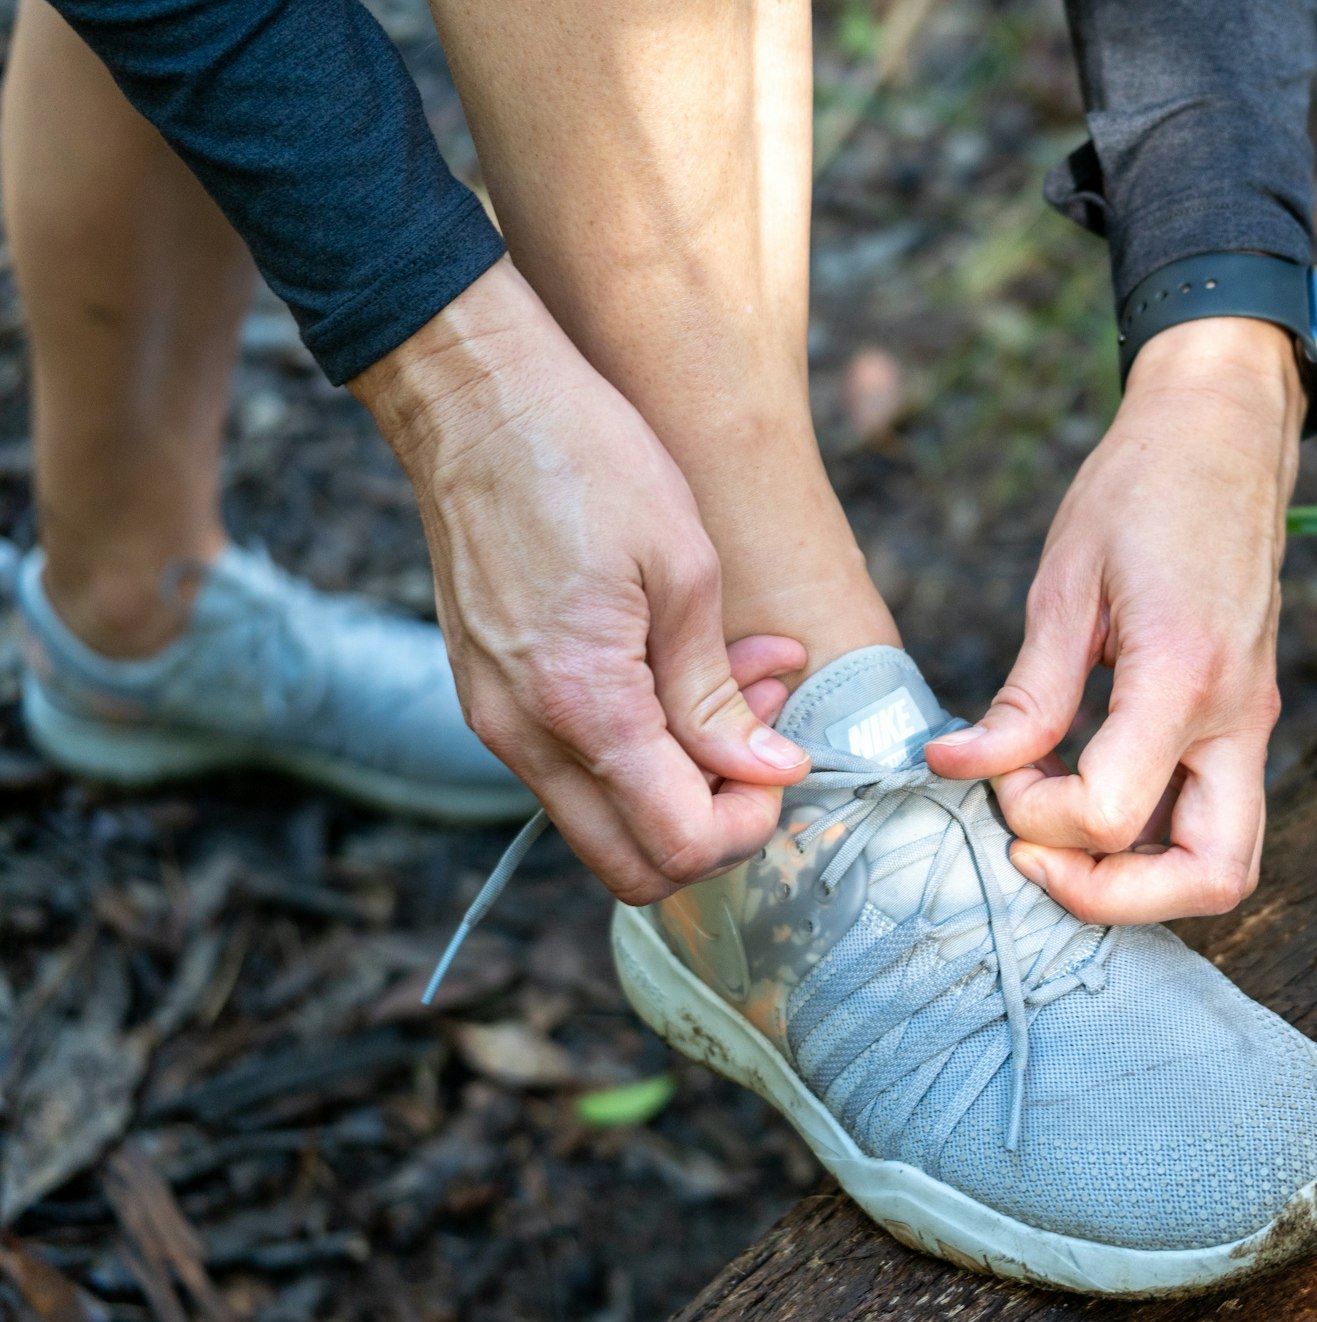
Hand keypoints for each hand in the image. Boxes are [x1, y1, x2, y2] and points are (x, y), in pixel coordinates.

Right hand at [352, 260, 810, 903]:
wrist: (476, 401)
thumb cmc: (588, 461)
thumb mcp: (683, 570)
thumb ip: (718, 695)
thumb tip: (770, 772)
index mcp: (582, 707)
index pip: (678, 847)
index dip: (748, 823)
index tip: (782, 760)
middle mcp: (525, 736)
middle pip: (633, 867)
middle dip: (714, 822)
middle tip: (760, 738)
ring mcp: (497, 722)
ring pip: (604, 819)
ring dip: (681, 777)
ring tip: (738, 678)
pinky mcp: (491, 697)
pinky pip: (573, 765)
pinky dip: (638, 743)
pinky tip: (681, 665)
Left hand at [926, 317, 1302, 923]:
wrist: (1225, 429)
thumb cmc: (1141, 488)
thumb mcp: (1065, 585)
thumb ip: (1024, 694)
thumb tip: (955, 765)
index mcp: (1182, 676)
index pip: (1113, 814)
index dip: (1036, 817)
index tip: (990, 772)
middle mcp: (1234, 715)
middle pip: (1212, 878)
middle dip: (1114, 897)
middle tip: (1034, 857)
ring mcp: (1251, 720)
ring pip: (1230, 861)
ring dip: (1146, 882)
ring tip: (1059, 838)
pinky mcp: (1245, 714)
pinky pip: (1216, 813)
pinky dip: (1155, 835)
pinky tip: (1084, 792)